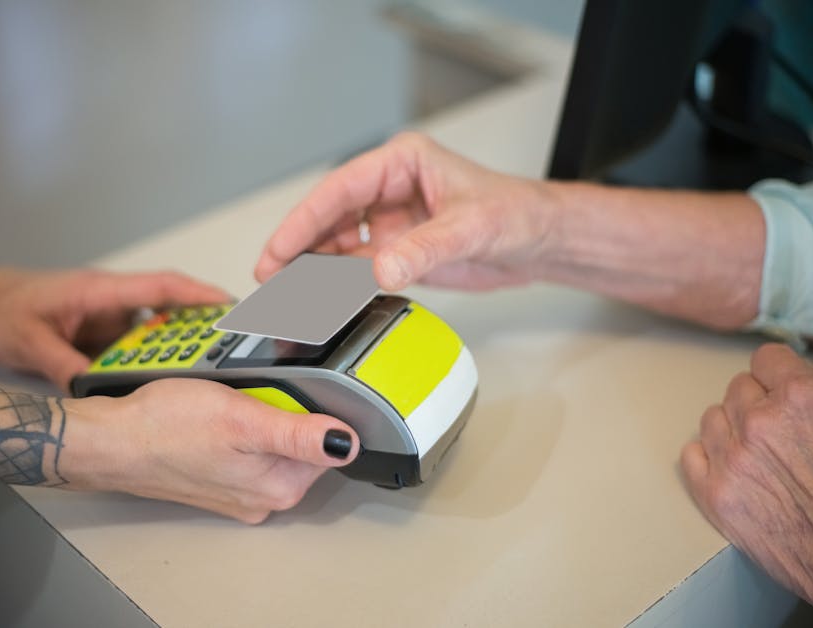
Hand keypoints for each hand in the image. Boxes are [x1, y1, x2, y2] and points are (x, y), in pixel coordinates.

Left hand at [0, 266, 227, 389]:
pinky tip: (153, 384)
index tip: (230, 305)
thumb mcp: (28, 343)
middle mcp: (110, 300)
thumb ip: (64, 367)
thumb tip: (94, 392)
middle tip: (226, 352)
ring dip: (173, 350)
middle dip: (199, 329)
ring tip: (195, 376)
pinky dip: (149, 361)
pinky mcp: (101, 331)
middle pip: (168, 310)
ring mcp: (107, 316)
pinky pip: (134, 346)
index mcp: (99, 290)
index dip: (199, 294)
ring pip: (153, 332)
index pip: (161, 286)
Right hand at [62, 378, 359, 522]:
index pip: (329, 443)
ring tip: (228, 403)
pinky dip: (239, 425)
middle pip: (302, 441)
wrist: (112, 440)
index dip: (312, 408)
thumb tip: (346, 443)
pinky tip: (216, 413)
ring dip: (260, 414)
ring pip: (273, 440)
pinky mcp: (221, 478)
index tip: (284, 393)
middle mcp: (264, 497)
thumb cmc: (166, 428)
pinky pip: (247, 445)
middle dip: (284, 409)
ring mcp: (241, 490)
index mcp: (279, 488)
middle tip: (249, 395)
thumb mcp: (242, 419)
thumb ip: (298, 434)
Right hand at [255, 132, 557, 290]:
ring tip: (289, 296)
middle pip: (329, 218)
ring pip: (338, 246)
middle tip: (271, 278)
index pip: (339, 190)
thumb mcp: (471, 227)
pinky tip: (323, 302)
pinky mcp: (399, 252)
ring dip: (314, 271)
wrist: (542, 242)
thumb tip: (379, 268)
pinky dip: (339, 286)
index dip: (303, 221)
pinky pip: (358, 269)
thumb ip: (423, 248)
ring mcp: (392, 223)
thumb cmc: (516, 213)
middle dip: (298, 248)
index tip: (278, 250)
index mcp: (402, 163)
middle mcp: (391, 190)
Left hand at [681, 309, 812, 625]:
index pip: (765, 359)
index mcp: (802, 399)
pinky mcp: (714, 497)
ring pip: (712, 419)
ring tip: (762, 454)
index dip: (780, 377)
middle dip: (758, 404)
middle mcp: (759, 423)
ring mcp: (732, 461)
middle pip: (738, 388)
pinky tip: (734, 471)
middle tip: (783, 434)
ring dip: (732, 430)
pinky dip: (708, 460)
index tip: (788, 393)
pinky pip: (690, 456)